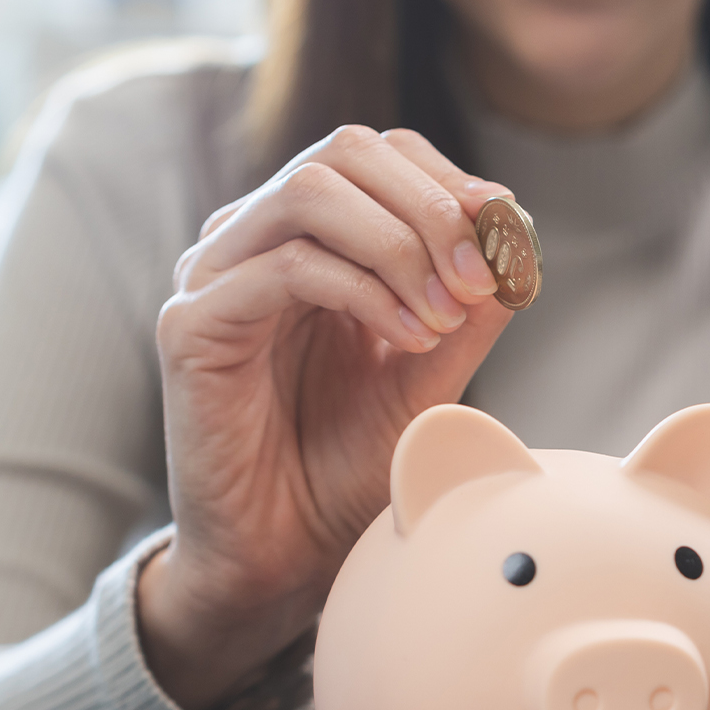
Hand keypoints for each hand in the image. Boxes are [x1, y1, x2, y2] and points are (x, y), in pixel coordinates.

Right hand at [138, 127, 515, 709]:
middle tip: (482, 280)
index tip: (507, 241)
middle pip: (346, 150)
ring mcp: (214, 276)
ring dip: (402, 244)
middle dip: (433, 206)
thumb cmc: (348, 467)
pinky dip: (366, 292)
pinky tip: (410, 339)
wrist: (284, 559)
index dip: (451, 181)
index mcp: (307, 237)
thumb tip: (517, 235)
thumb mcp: (434, 373)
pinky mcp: (192, 325)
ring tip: (445, 316)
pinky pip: (287, 266)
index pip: (379, 153)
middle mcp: (252, 240)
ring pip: (312, 192)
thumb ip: (471, 306)